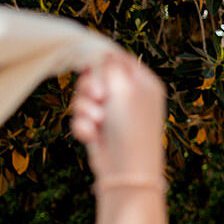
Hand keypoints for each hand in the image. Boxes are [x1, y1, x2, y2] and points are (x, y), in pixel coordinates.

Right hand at [70, 51, 165, 181]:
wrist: (126, 171)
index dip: (101, 58)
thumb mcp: (124, 90)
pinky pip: (80, 116)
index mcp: (144, 82)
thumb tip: (104, 51)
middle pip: (95, 75)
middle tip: (99, 96)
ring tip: (97, 121)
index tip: (88, 60)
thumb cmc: (131, 128)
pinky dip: (83, 125)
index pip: (118, 58)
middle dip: (90, 86)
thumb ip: (111, 66)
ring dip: (85, 108)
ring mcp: (112, 112)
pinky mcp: (98, 128)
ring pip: (83, 96)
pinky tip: (92, 136)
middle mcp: (129, 95)